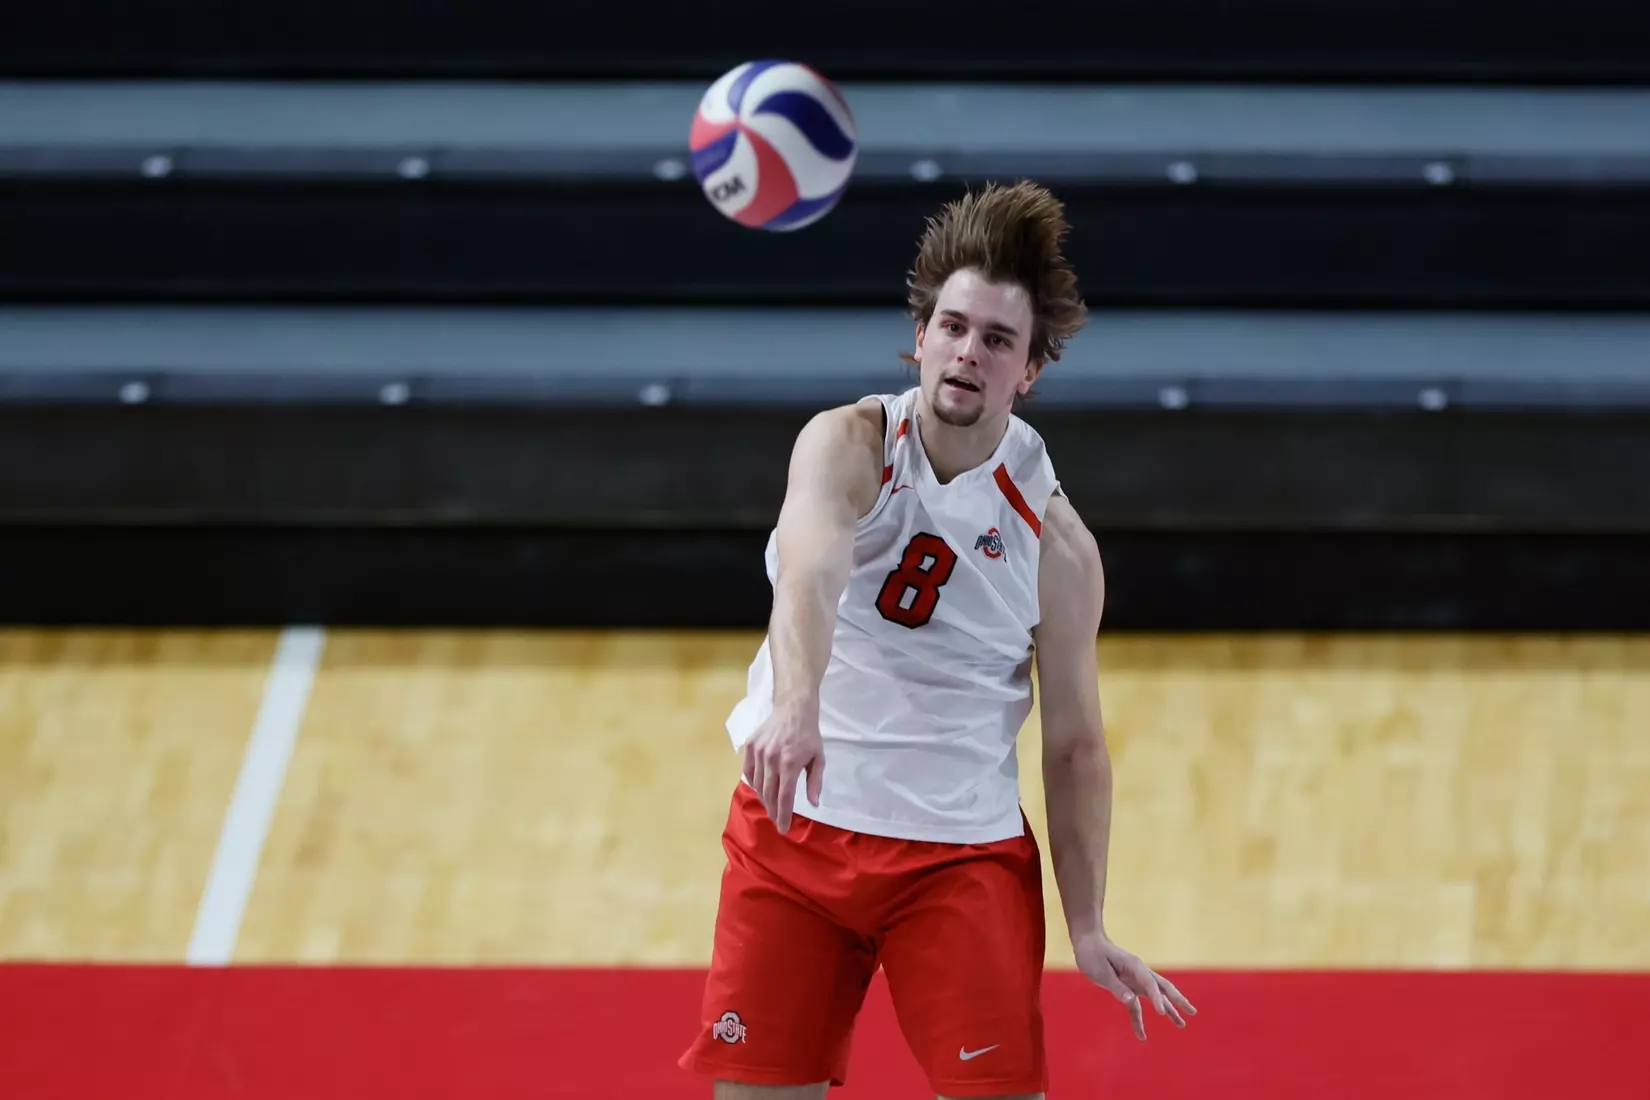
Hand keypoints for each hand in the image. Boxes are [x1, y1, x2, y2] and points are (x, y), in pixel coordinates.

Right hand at [741, 702, 824, 833]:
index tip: (784, 829)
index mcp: (789, 763)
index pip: (784, 797)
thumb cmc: (808, 735)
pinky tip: (761, 789)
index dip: (783, 815)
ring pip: (757, 785)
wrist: (793, 709)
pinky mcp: (750, 746)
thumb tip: (814, 804)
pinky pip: (748, 772)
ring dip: (764, 799)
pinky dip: (754, 783)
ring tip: (771, 806)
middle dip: (773, 811)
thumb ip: (815, 782)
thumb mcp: (818, 758)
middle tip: (778, 821)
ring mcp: (758, 752)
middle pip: (769, 794)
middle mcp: (771, 759)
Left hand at [1073, 931, 1195, 1040]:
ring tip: (1182, 1025)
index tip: (1162, 1013)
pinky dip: (1139, 1020)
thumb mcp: (1101, 971)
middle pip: (1163, 988)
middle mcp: (1139, 973)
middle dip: (1178, 1000)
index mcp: (1135, 966)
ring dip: (1168, 1010)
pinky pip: (1136, 1006)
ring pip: (1155, 997)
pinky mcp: (1127, 987)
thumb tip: (1131, 1001)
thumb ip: (1116, 986)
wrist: (1088, 942)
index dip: (1157, 998)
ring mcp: (1135, 980)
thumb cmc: (1093, 954)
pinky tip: (1141, 1036)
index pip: (1150, 984)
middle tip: (1192, 1012)